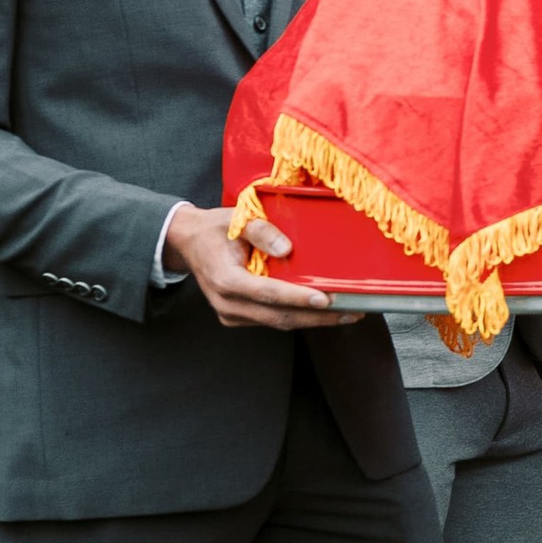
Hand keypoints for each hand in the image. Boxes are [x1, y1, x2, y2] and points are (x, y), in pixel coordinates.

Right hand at [164, 201, 353, 330]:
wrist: (189, 243)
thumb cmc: (217, 229)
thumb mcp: (237, 220)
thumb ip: (262, 232)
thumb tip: (288, 249)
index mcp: (226, 280)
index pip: (268, 293)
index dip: (297, 298)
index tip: (326, 300)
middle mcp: (227, 303)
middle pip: (279, 317)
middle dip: (317, 317)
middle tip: (352, 313)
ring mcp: (231, 314)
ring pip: (278, 323)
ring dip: (313, 320)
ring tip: (347, 315)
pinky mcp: (237, 317)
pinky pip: (271, 320)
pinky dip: (298, 316)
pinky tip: (322, 312)